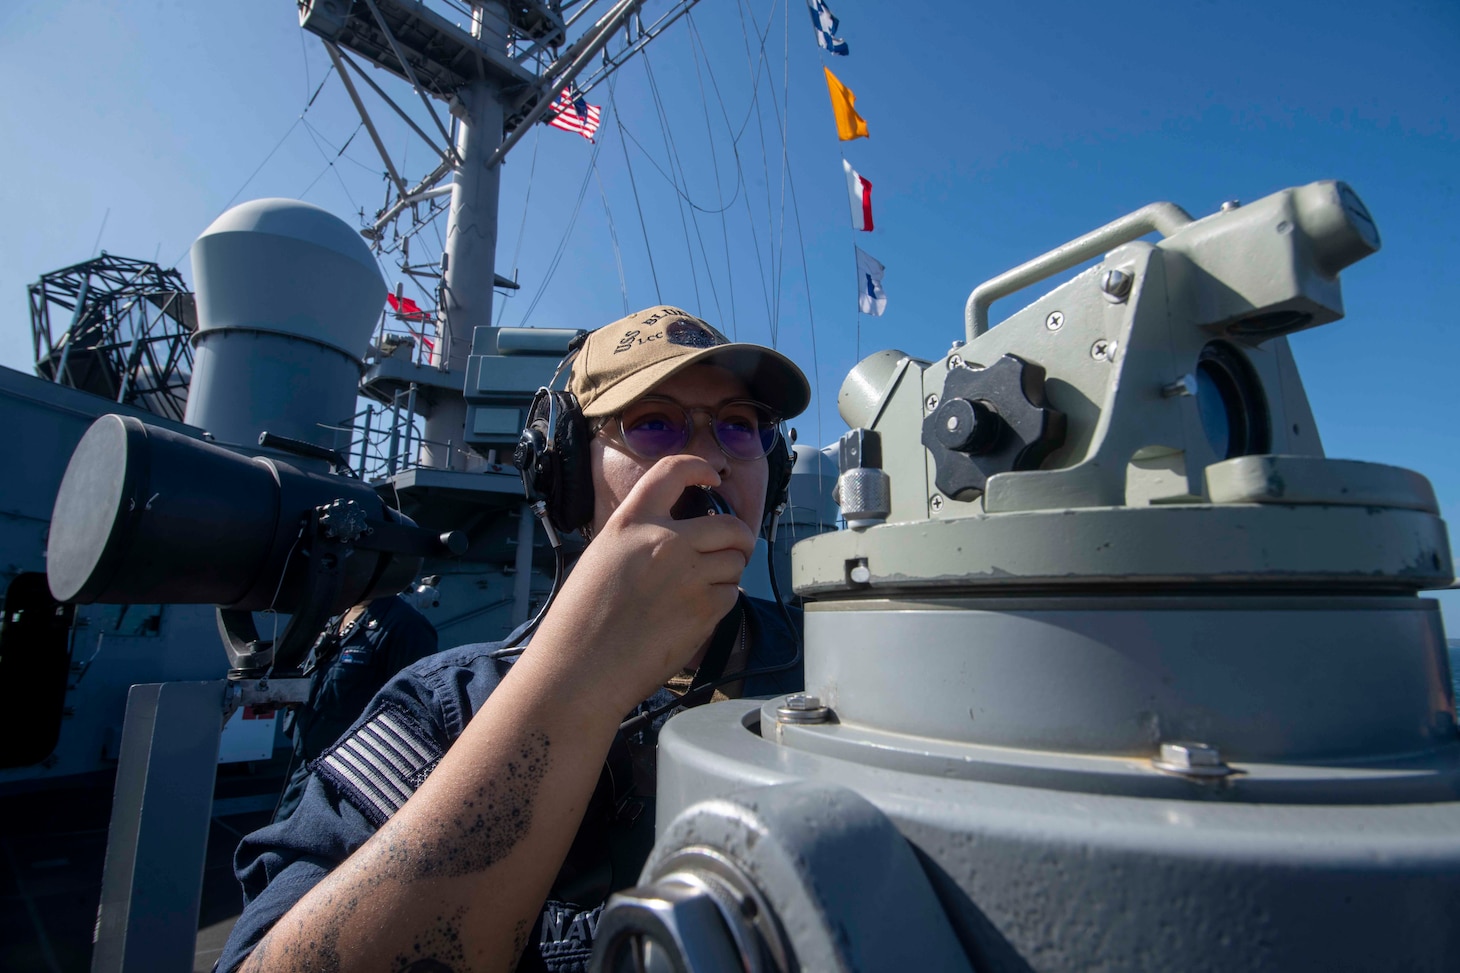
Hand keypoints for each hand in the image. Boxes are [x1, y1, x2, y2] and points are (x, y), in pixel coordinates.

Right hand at [522, 454, 755, 714]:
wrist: (580, 670)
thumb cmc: (579, 622)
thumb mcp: (602, 558)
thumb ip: (639, 539)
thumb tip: (677, 539)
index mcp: (631, 523)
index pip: (673, 472)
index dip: (699, 468)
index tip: (711, 477)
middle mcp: (665, 542)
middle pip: (728, 523)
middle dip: (738, 536)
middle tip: (731, 547)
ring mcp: (689, 575)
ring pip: (735, 560)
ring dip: (728, 571)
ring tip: (704, 587)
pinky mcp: (704, 610)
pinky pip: (731, 595)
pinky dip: (722, 601)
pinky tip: (696, 612)